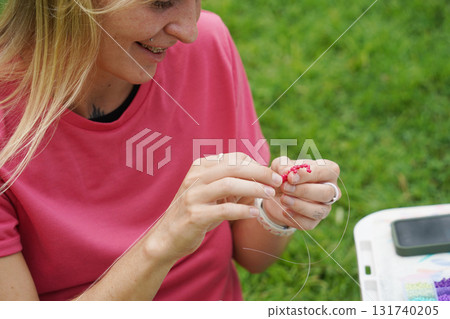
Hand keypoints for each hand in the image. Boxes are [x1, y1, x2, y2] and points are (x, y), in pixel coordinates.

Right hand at [145, 152, 282, 261]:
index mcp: (200, 167)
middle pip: (233, 167)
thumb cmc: (197, 212)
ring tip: (270, 195)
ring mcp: (193, 195)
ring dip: (254, 189)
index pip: (233, 158)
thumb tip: (263, 177)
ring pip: (229, 184)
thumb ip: (233, 183)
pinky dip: (243, 210)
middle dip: (260, 172)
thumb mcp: (212, 193)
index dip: (256, 164)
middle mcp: (195, 177)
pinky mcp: (195, 215)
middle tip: (278, 181)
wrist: (168, 236)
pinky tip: (255, 213)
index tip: (271, 174)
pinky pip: (224, 209)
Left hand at [263, 157, 340, 230]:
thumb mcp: (280, 166)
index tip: (290, 177)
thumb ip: (282, 166)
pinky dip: (295, 217)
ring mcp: (325, 206)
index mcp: (328, 171)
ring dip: (299, 205)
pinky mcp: (315, 220)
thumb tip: (287, 172)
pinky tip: (285, 211)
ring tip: (283, 199)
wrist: (276, 193)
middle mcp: (331, 189)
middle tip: (285, 187)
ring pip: (320, 210)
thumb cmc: (284, 174)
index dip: (308, 175)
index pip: (326, 171)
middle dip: (304, 191)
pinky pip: (309, 223)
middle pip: (326, 193)